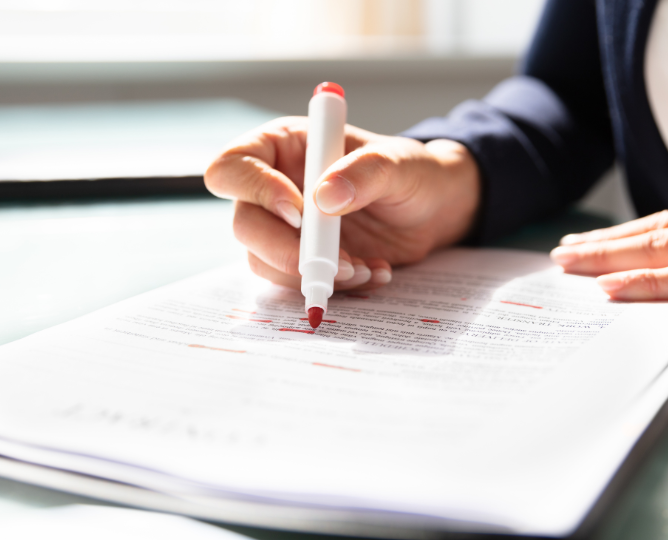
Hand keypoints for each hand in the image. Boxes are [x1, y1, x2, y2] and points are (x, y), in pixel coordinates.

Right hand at [204, 117, 479, 290]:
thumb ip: (365, 172)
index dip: (255, 191)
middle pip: (244, 223)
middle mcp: (273, 187)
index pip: (233, 167)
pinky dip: (332, 286)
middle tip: (335, 262)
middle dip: (286, 250)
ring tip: (363, 269)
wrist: (434, 209)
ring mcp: (284, 228)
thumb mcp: (398, 163)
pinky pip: (295, 282)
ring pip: (263, 260)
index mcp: (282, 146)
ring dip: (313, 274)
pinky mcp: (302, 260)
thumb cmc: (412, 172)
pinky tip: (371, 273)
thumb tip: (324, 198)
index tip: (300, 213)